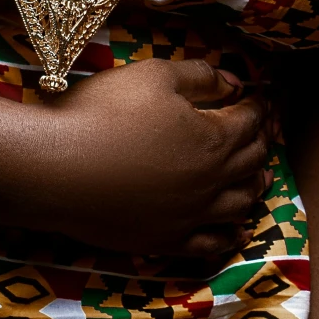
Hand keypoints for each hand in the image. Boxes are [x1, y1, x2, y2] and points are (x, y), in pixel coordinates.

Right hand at [27, 57, 272, 260]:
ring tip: (258, 177)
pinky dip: (231, 235)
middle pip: (251, 163)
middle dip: (260, 143)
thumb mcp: (153, 75)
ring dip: (254, 187)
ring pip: (240, 205)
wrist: (56, 168)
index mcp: (213, 139)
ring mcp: (191, 216)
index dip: (257, 107)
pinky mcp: (167, 240)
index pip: (250, 121)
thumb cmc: (103, 113)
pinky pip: (212, 244)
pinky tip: (238, 230)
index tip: (259, 99)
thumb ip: (199, 76)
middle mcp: (212, 181)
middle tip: (261, 132)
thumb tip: (232, 83)